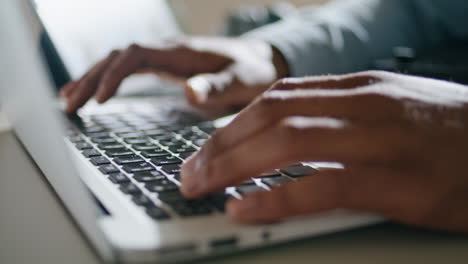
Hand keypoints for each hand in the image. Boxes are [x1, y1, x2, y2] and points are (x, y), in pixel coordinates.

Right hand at [62, 37, 288, 114]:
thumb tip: (189, 91)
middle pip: (117, 57)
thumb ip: (217, 87)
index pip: (135, 55)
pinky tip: (92, 94)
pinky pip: (127, 69)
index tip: (98, 100)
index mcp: (181, 52)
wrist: (261, 61)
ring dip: (91, 78)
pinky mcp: (164, 66)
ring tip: (67, 101)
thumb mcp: (241, 82)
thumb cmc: (253, 72)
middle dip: (90, 78)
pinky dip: (106, 80)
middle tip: (67, 105)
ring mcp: (164, 57)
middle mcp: (167, 50)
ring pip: (117, 62)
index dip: (113, 75)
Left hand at [180, 71, 467, 232]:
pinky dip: (278, 197)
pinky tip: (247, 209)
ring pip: (289, 142)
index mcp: (359, 89)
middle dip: (222, 145)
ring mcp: (384, 142)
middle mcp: (365, 106)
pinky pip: (324, 185)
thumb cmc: (448, 133)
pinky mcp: (401, 184)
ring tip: (202, 187)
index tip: (206, 147)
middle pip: (272, 116)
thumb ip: (341, 116)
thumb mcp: (391, 109)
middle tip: (190, 172)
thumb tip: (287, 134)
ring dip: (236, 166)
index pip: (278, 97)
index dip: (233, 123)